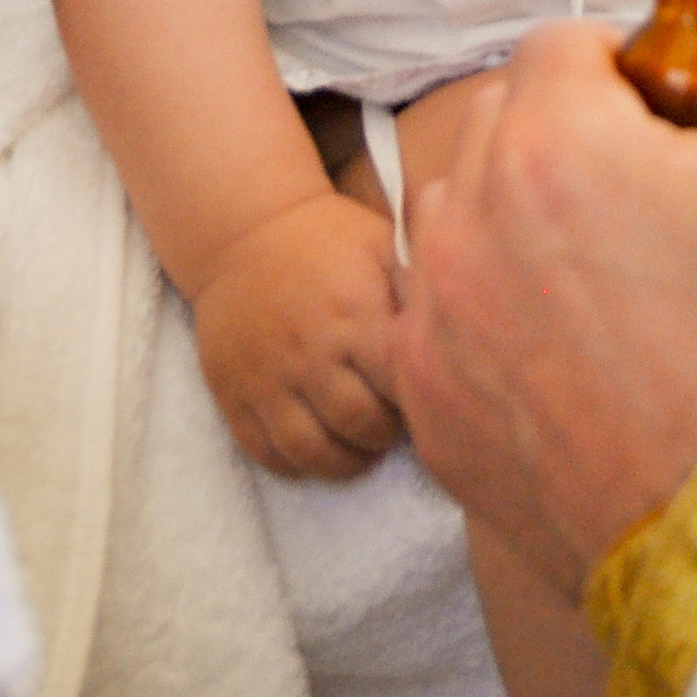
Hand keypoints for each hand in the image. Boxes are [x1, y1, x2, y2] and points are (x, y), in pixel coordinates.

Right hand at [192, 192, 404, 479]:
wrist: (244, 231)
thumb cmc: (328, 239)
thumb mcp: (381, 246)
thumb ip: (417, 290)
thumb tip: (464, 329)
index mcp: (354, 312)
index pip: (401, 381)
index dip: (421, 396)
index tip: (427, 391)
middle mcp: (310, 350)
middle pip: (361, 425)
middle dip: (387, 434)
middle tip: (393, 423)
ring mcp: (268, 377)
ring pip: (313, 451)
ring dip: (346, 462)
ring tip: (360, 445)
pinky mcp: (233, 393)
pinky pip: (266, 452)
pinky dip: (296, 465)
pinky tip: (318, 447)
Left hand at [397, 25, 696, 598]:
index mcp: (552, 143)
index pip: (560, 46)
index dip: (623, 69)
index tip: (672, 116)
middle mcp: (466, 225)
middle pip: (499, 125)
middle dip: (567, 140)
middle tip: (654, 202)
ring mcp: (435, 328)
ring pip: (457, 221)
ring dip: (515, 224)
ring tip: (612, 282)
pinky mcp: (431, 416)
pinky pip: (442, 323)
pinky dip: (493, 320)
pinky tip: (575, 356)